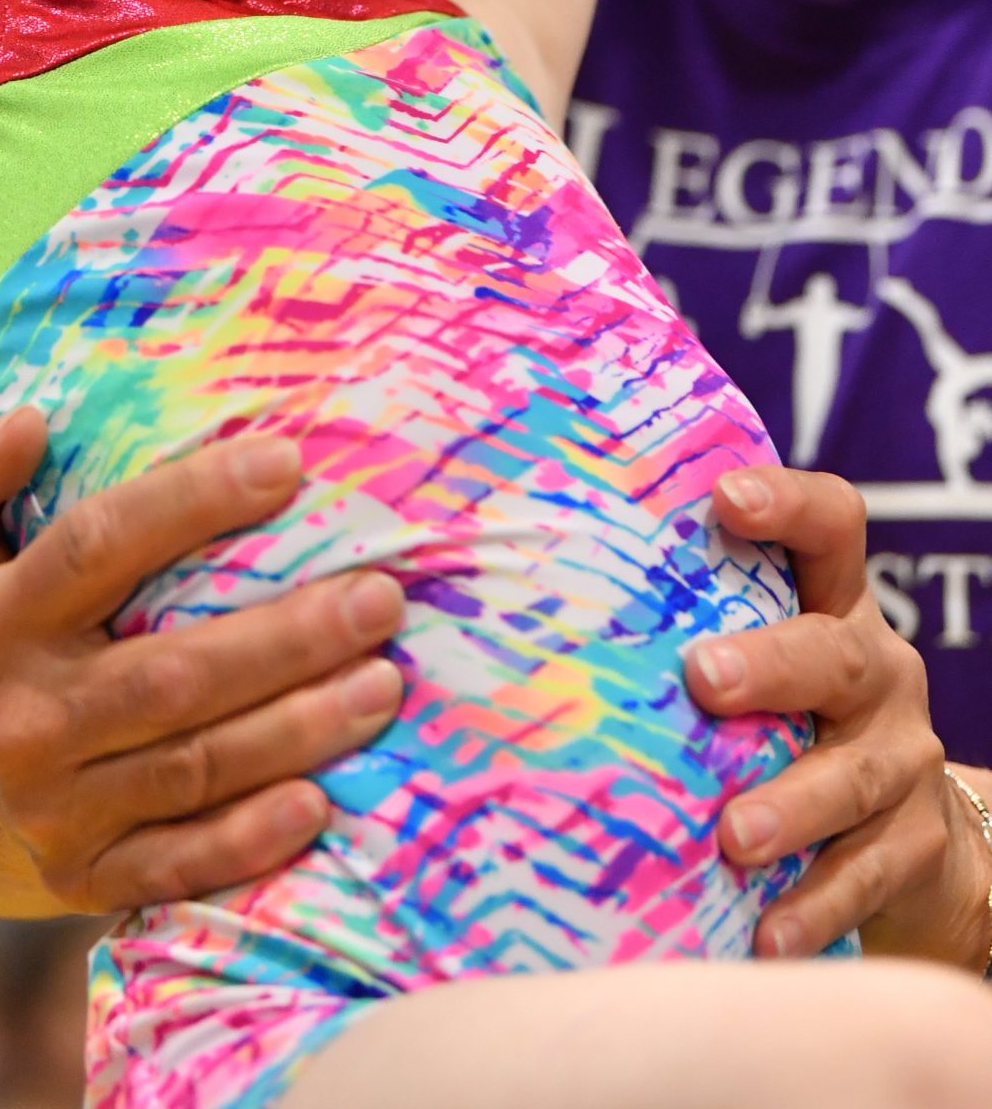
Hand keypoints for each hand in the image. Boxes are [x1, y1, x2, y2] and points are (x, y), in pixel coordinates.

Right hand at [0, 410, 405, 911]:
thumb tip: (29, 421)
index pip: (98, 546)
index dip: (194, 501)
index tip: (289, 463)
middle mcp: (19, 718)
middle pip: (171, 674)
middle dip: (286, 636)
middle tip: (380, 597)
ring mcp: (51, 809)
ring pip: (194, 767)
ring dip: (298, 729)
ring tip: (385, 682)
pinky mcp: (83, 878)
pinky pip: (180, 863)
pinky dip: (251, 838)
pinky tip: (321, 801)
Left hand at [685, 466, 986, 965]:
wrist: (914, 832)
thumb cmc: (790, 722)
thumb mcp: (758, 659)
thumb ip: (683, 626)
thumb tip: (515, 600)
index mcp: (834, 605)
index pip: (831, 526)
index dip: (788, 502)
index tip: (723, 496)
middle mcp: (878, 672)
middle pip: (837, 652)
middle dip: (772, 664)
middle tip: (704, 679)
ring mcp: (903, 760)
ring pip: (854, 776)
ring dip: (792, 805)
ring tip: (732, 833)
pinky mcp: (917, 844)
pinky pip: (868, 876)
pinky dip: (815, 908)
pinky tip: (765, 936)